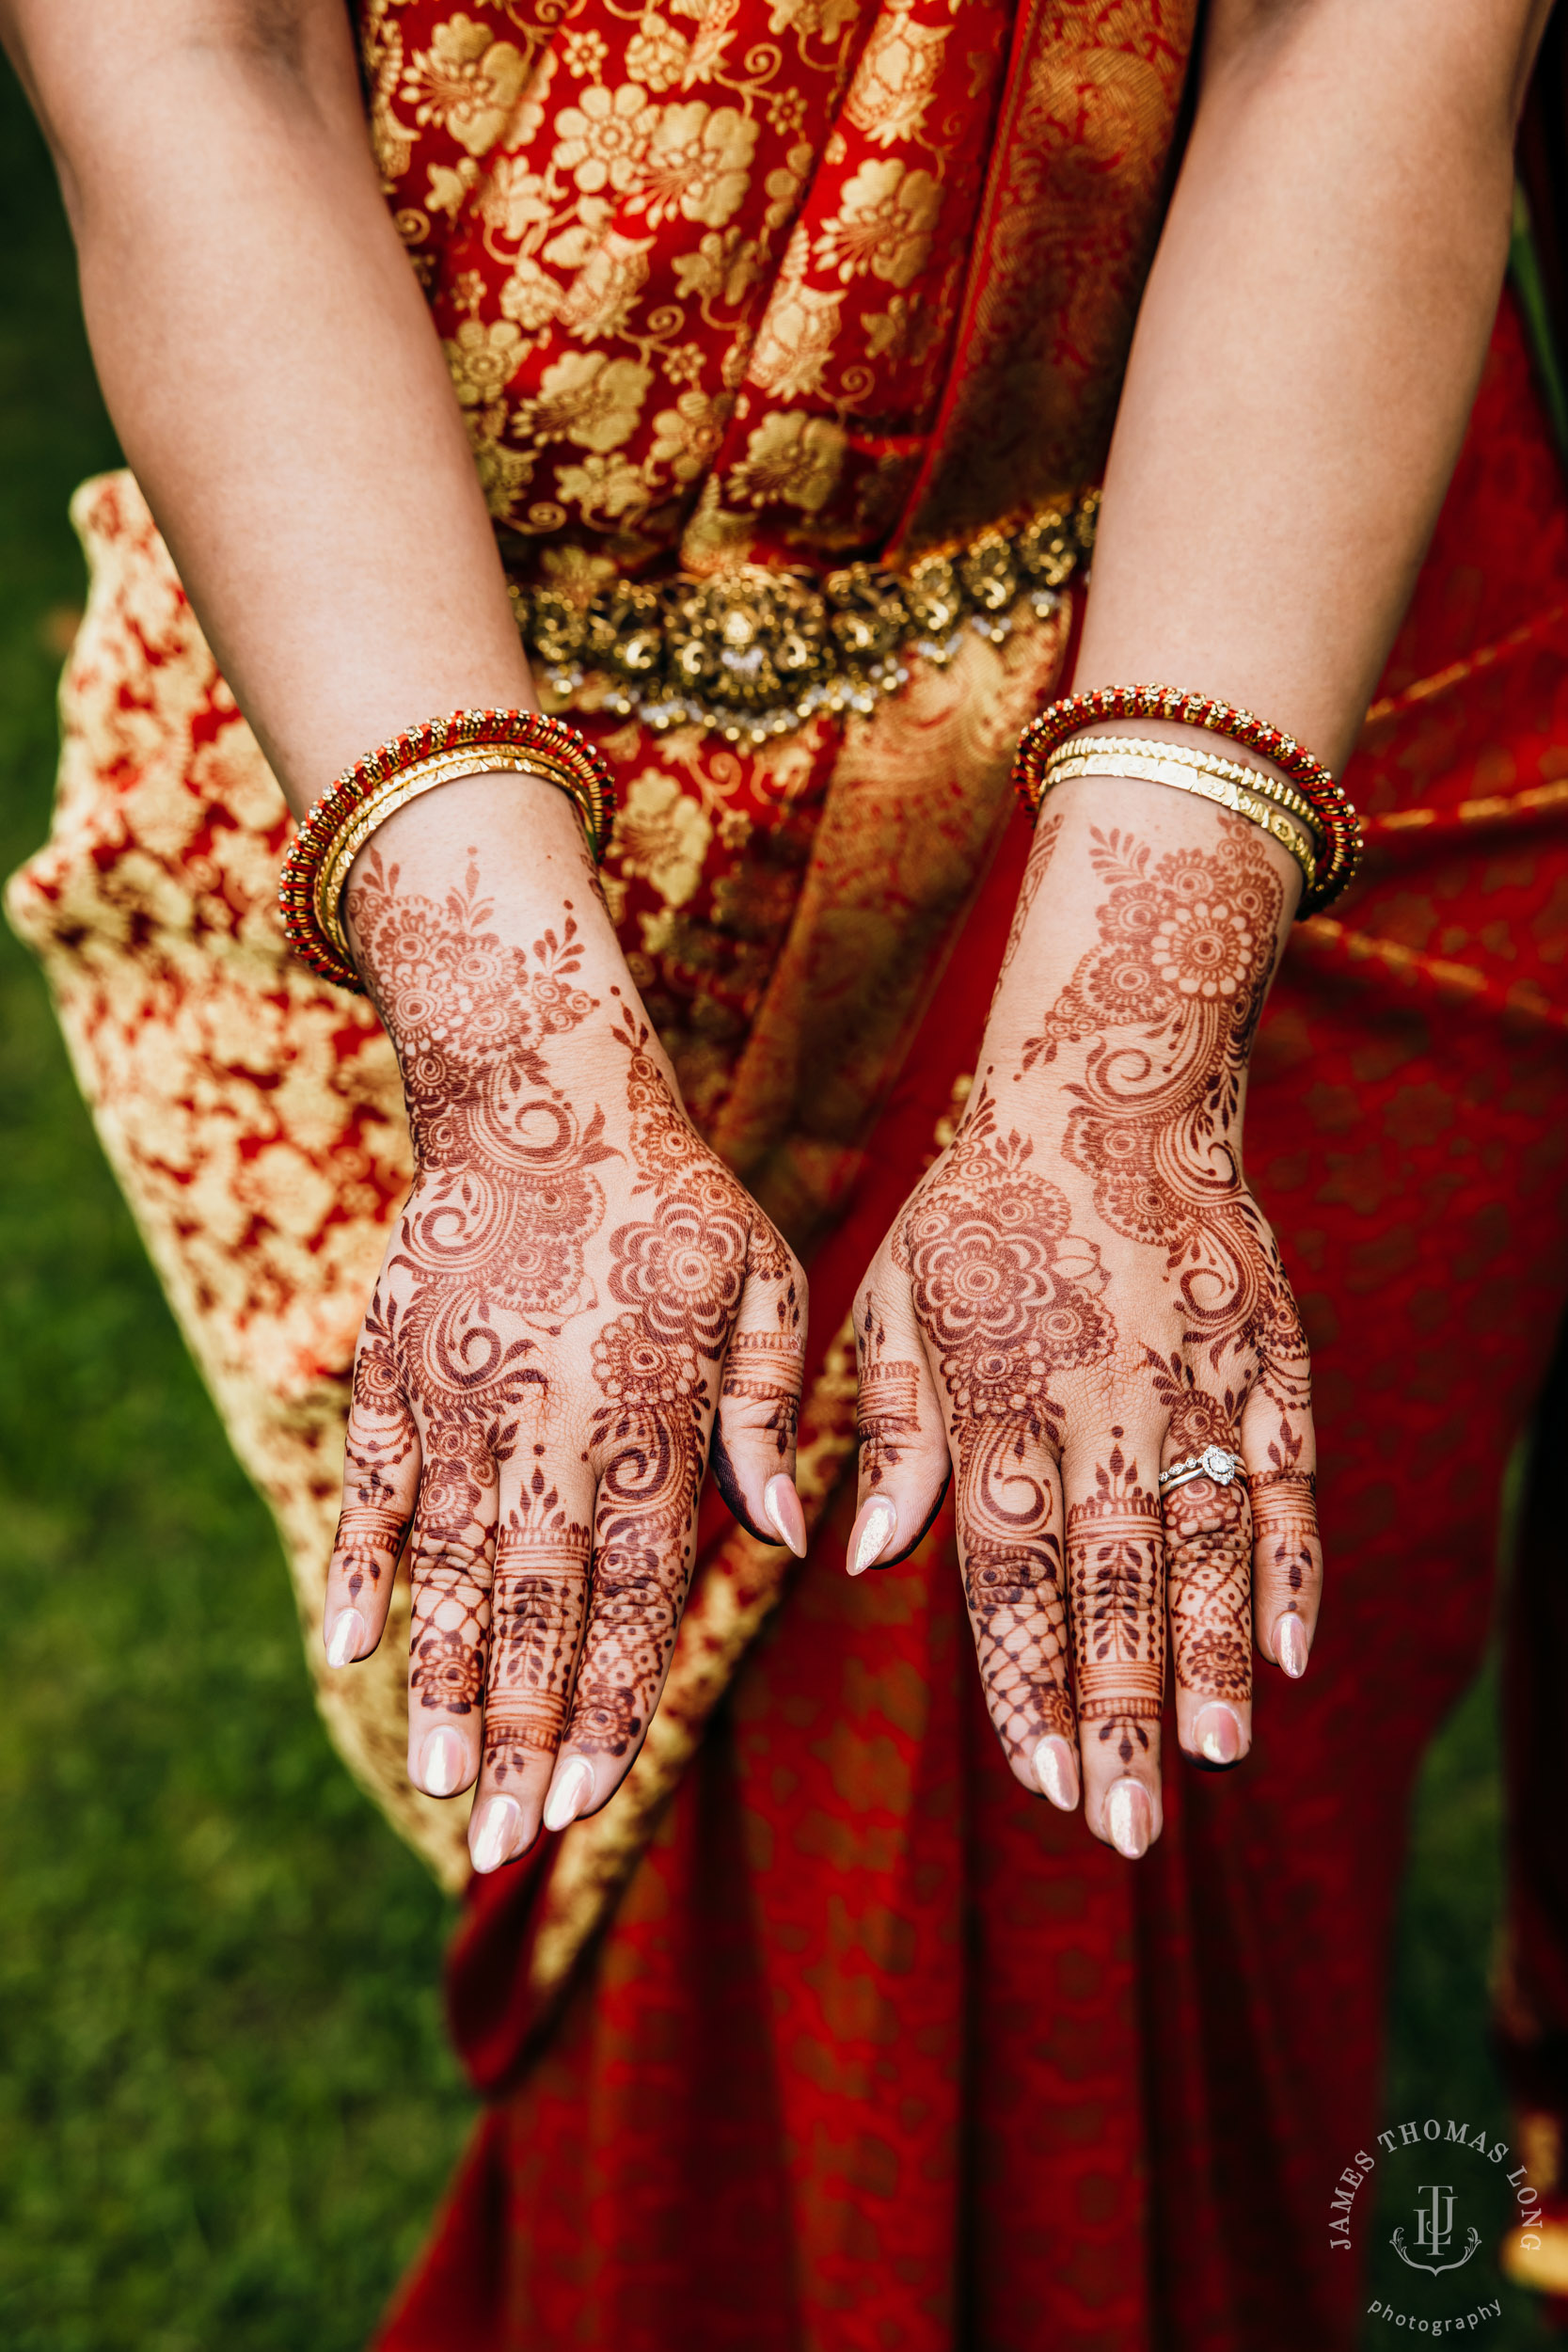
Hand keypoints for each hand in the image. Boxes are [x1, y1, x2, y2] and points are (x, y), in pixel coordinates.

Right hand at [319, 789, 805, 1874]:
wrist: (542, 1097)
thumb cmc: (676, 1204)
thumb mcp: (764, 1284)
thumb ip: (762, 1414)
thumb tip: (789, 1539)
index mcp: (649, 1419)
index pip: (633, 1594)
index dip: (609, 1701)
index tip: (590, 1800)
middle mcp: (550, 1428)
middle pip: (537, 1608)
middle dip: (523, 1735)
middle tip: (507, 1846)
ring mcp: (461, 1403)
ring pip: (451, 1570)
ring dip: (445, 1682)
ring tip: (439, 1786)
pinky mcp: (396, 1374)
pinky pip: (373, 1489)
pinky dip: (360, 1567)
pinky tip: (350, 1650)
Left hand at [847, 774, 1322, 1856]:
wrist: (1112, 1086)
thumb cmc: (979, 1214)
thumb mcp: (891, 1303)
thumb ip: (889, 1429)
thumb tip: (870, 1555)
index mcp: (996, 1400)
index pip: (1009, 1573)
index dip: (1027, 1683)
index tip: (1041, 1784)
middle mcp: (1096, 1406)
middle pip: (1110, 1584)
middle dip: (1117, 1716)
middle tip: (1130, 1833)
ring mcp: (1191, 1384)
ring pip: (1205, 1545)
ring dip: (1207, 1659)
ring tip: (1212, 1761)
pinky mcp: (1266, 1359)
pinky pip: (1286, 1476)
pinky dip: (1292, 1563)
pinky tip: (1293, 1652)